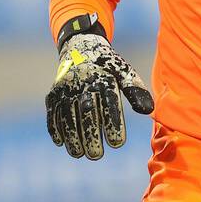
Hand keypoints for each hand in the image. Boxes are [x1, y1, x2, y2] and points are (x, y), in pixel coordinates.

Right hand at [46, 32, 153, 159]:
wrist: (80, 46)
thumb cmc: (108, 65)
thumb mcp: (124, 71)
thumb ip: (135, 90)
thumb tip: (148, 111)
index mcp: (103, 78)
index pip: (109, 104)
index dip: (113, 124)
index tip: (118, 143)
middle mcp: (82, 82)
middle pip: (87, 112)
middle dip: (91, 134)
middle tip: (97, 155)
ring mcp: (65, 88)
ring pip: (67, 115)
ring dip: (71, 136)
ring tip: (79, 154)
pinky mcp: (53, 93)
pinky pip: (52, 112)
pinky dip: (54, 127)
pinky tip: (61, 143)